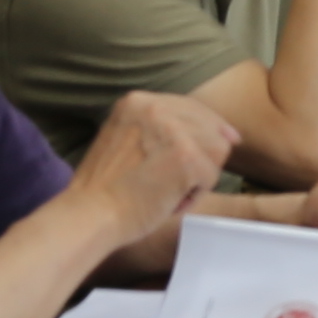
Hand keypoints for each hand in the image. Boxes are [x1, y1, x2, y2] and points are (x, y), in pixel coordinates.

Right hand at [72, 90, 237, 240]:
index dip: (211, 125)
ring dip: (198, 177)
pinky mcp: (187, 155)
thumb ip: (159, 130)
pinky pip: (212, 176)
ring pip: (217, 149)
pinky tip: (168, 202)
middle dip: (203, 156)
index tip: (229, 138)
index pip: (189, 106)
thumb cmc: (105, 192)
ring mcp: (173, 129)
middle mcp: (155, 107)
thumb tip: (222, 132)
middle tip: (174, 184)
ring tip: (166, 193)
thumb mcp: (125, 141)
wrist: (89, 216)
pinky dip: (194, 195)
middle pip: (210, 126)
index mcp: (137, 101)